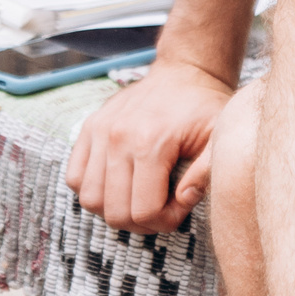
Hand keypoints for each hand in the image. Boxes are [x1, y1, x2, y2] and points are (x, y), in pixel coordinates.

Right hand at [65, 58, 233, 233]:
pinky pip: (75, 178)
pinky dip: (93, 190)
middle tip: (163, 207)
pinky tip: (119, 184)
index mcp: (151, 142)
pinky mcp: (89, 128)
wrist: (184, 73)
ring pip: (90, 200)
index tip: (182, 204)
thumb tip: (184, 198)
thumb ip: (208, 172)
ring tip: (140, 197)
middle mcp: (117, 137)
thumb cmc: (204, 108)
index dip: (167, 220)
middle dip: (142, 222)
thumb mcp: (219, 137)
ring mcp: (99, 131)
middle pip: (115, 213)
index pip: (145, 212)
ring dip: (115, 210)